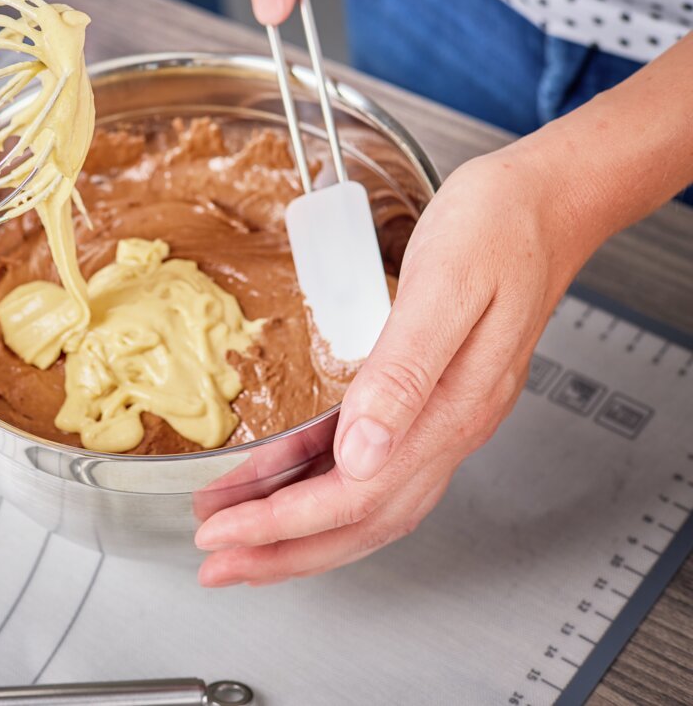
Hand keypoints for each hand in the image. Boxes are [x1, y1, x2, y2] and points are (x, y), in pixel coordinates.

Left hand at [193, 137, 607, 585]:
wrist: (547, 202)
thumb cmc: (498, 229)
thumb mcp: (446, 287)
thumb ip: (404, 372)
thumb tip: (361, 453)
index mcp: (450, 410)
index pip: (355, 497)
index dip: (283, 522)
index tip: (225, 533)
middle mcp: (450, 427)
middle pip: (360, 521)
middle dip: (282, 550)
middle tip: (217, 563)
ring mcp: (445, 418)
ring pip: (367, 504)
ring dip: (300, 527)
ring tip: (238, 531)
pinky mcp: (435, 400)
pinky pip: (374, 467)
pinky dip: (323, 484)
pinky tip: (287, 478)